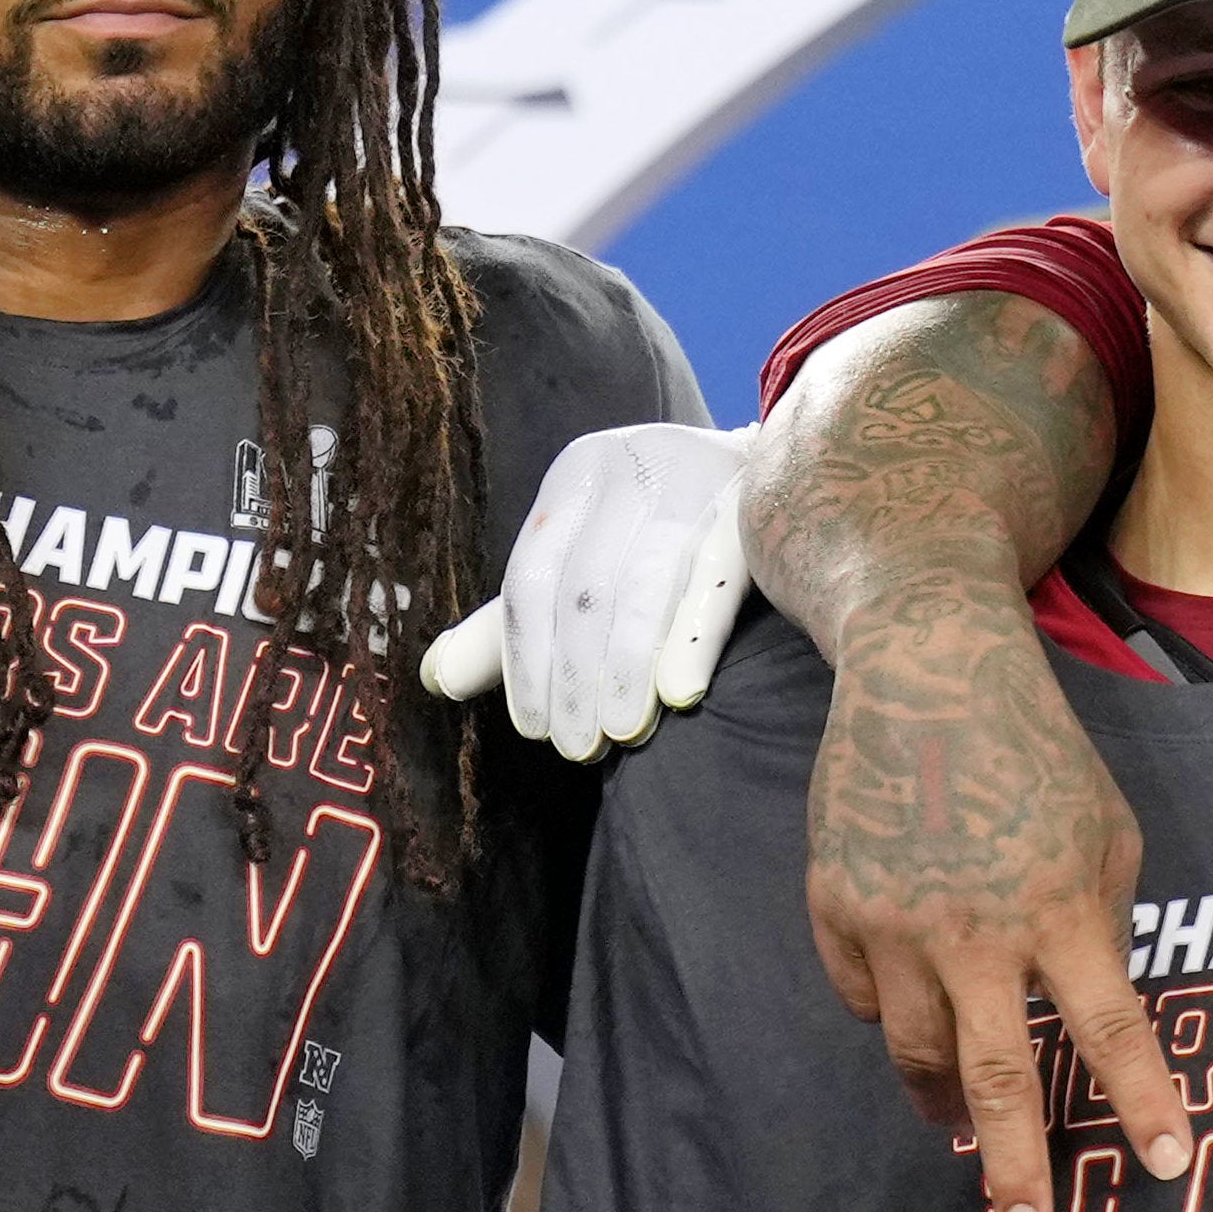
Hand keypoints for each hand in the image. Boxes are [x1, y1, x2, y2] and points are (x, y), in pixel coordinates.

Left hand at [421, 419, 753, 762]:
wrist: (777, 476)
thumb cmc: (661, 537)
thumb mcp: (580, 565)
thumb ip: (514, 624)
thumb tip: (435, 677)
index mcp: (577, 476)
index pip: (530, 575)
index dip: (524, 659)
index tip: (534, 729)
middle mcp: (628, 464)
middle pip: (582, 587)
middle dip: (575, 676)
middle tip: (579, 747)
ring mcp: (694, 477)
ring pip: (642, 585)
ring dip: (625, 669)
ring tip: (621, 733)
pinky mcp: (753, 505)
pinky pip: (714, 579)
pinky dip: (692, 639)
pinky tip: (680, 694)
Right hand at [805, 588, 1192, 1211]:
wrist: (924, 669)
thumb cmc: (1037, 752)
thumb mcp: (1106, 836)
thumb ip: (1100, 931)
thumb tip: (1088, 1020)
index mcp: (1058, 908)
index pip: (1113, 1033)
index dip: (1143, 1106)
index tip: (1166, 1170)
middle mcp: (972, 930)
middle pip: (996, 1081)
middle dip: (1015, 1171)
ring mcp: (892, 924)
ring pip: (918, 1055)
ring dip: (948, 1105)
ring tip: (970, 1136)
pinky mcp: (834, 910)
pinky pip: (868, 1001)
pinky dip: (897, 1015)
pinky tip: (918, 1005)